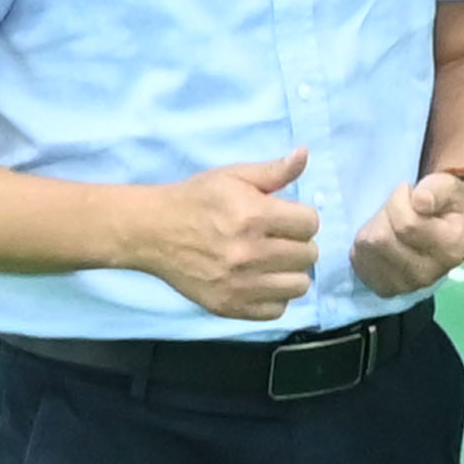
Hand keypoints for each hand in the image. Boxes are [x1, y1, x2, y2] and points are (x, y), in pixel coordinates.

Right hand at [137, 151, 321, 322]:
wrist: (153, 232)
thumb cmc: (196, 200)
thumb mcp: (233, 176)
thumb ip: (273, 170)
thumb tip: (305, 154)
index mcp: (254, 216)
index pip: (310, 223)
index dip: (301, 217)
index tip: (286, 218)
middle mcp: (249, 253)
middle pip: (308, 255)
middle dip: (298, 243)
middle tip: (279, 239)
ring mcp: (240, 284)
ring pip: (299, 286)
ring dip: (291, 272)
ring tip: (274, 261)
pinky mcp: (230, 306)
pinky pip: (276, 310)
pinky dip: (274, 296)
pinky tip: (260, 281)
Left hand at [349, 170, 463, 297]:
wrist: (448, 229)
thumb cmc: (446, 204)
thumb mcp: (448, 187)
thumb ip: (436, 189)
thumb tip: (419, 201)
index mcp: (449, 249)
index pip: (406, 224)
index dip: (400, 200)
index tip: (410, 193)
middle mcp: (428, 274)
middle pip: (381, 239)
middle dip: (385, 214)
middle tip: (398, 209)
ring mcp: (406, 286)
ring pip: (367, 248)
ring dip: (373, 227)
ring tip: (390, 223)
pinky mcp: (386, 289)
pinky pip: (358, 261)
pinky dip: (363, 245)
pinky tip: (381, 241)